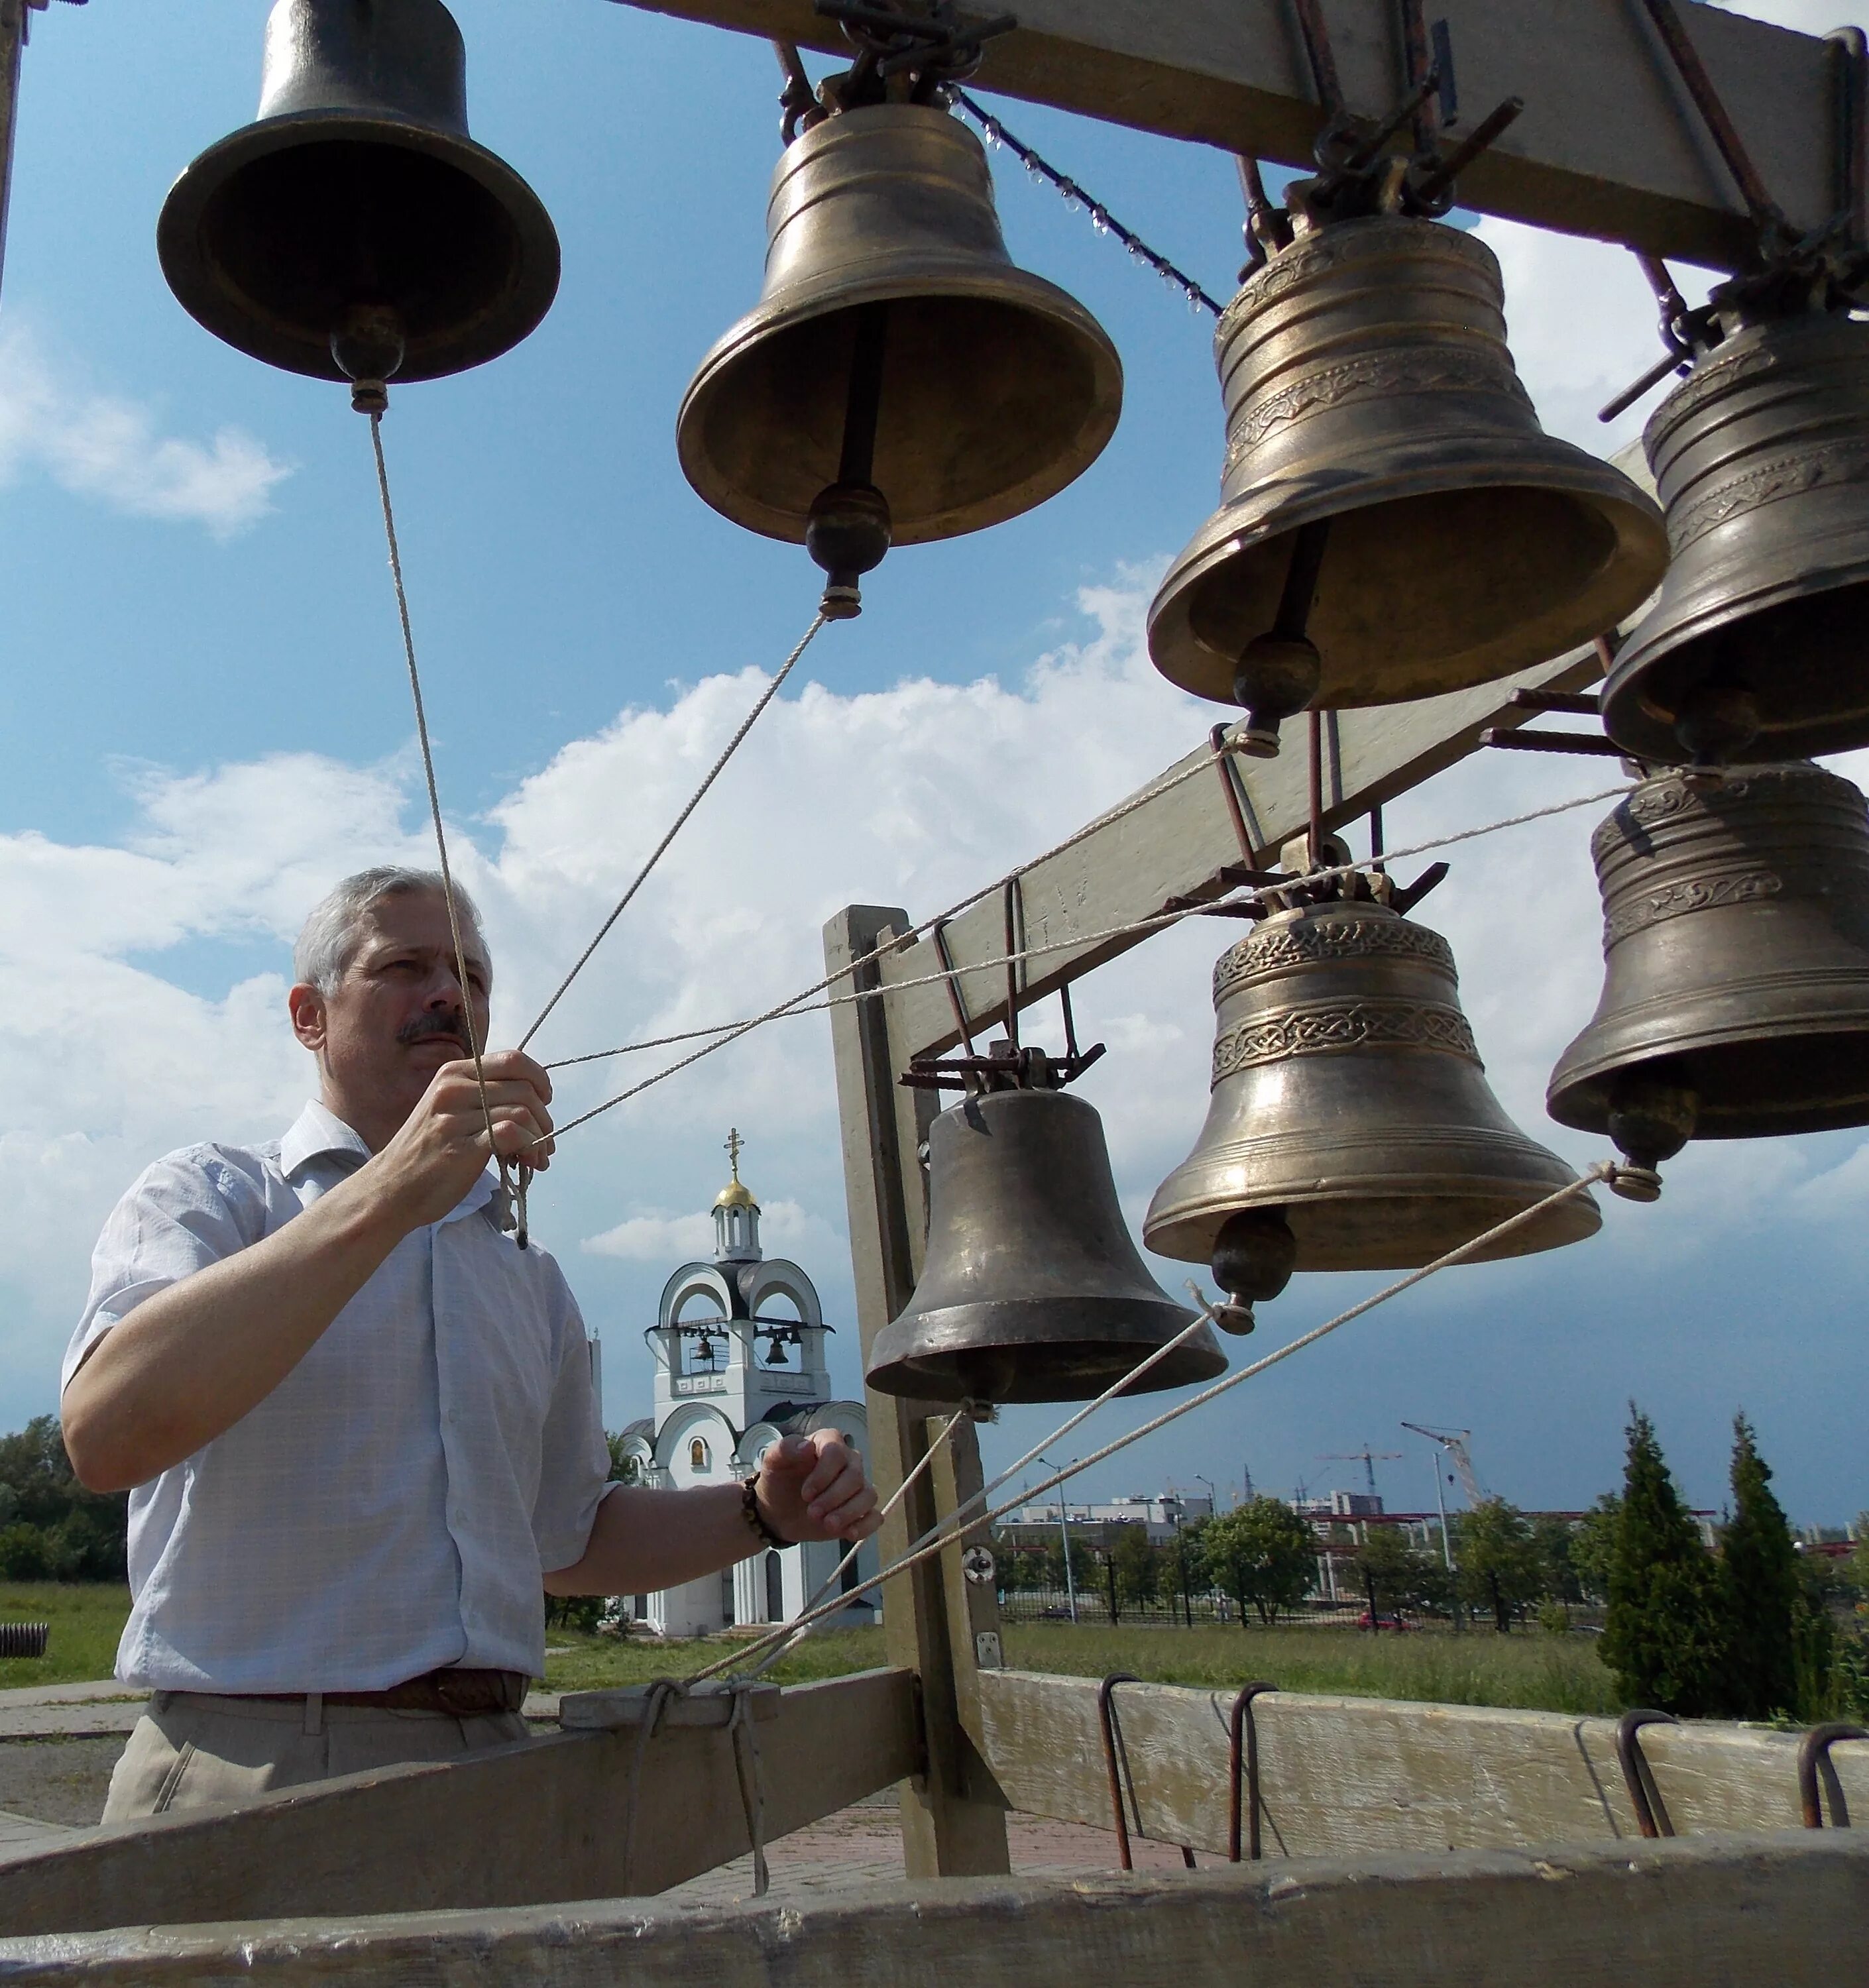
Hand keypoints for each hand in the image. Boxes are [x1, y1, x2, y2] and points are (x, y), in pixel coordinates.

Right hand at [367, 1048, 554, 1230]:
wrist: (391, 1189)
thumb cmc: (427, 1152)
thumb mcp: (451, 1109)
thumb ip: (485, 1097)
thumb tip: (535, 1102)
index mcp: (454, 1073)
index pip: (513, 1060)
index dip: (539, 1078)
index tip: (545, 1100)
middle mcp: (453, 1088)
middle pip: (524, 1088)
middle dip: (544, 1116)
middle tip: (545, 1140)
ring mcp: (454, 1117)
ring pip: (522, 1111)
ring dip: (540, 1136)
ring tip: (538, 1156)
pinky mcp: (459, 1146)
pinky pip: (510, 1133)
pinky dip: (529, 1147)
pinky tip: (529, 1162)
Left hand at [754, 1432, 878, 1545]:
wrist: (778, 1510)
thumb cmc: (779, 1480)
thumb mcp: (773, 1461)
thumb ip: (784, 1449)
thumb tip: (807, 1446)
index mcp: (829, 1443)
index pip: (837, 1452)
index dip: (823, 1475)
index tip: (806, 1494)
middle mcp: (849, 1462)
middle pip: (855, 1476)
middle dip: (833, 1498)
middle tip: (812, 1513)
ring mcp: (857, 1487)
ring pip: (868, 1496)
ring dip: (848, 1513)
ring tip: (827, 1525)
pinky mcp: (860, 1511)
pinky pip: (875, 1516)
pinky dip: (865, 1526)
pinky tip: (848, 1533)